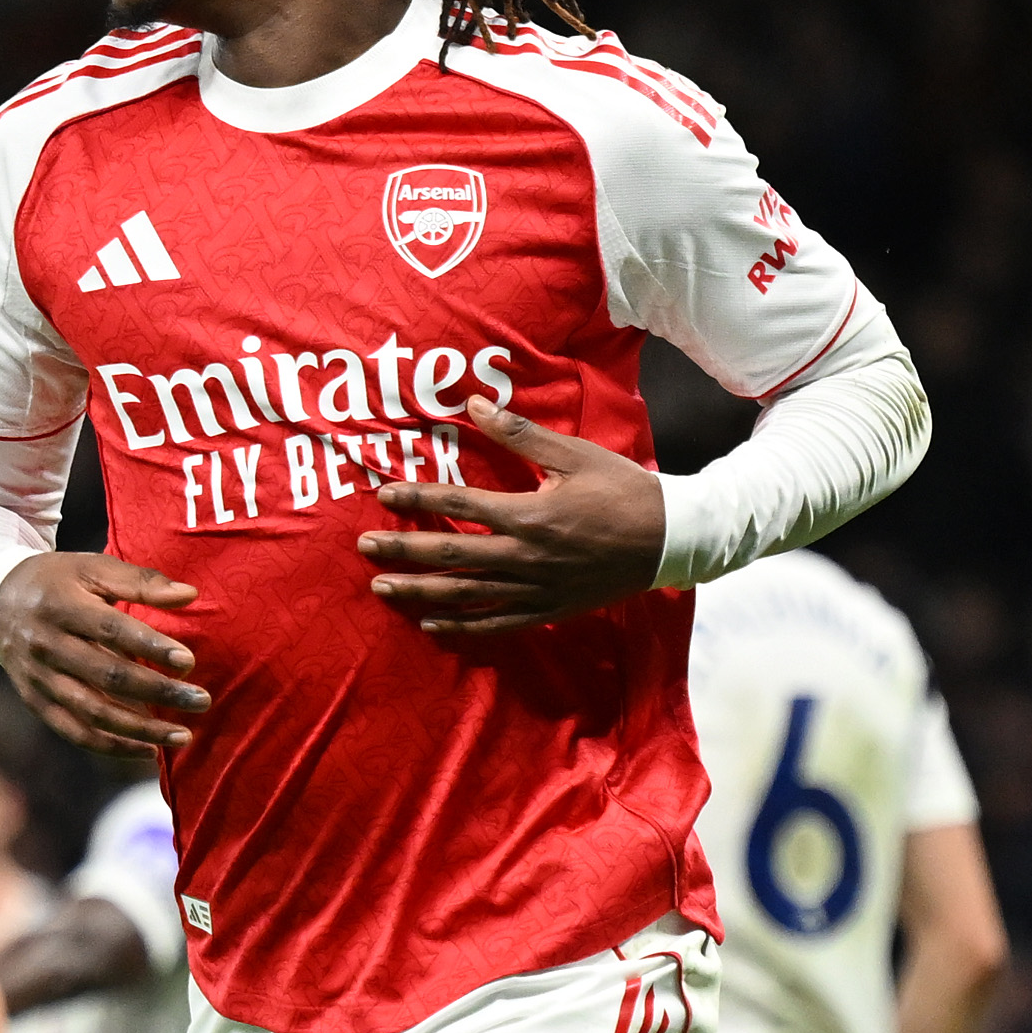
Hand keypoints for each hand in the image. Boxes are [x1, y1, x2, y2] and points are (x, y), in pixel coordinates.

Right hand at [0, 550, 205, 755]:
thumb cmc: (57, 582)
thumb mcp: (92, 568)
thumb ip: (140, 581)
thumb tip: (189, 594)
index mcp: (61, 605)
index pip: (111, 630)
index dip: (150, 646)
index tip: (188, 661)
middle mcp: (46, 646)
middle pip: (107, 676)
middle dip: (158, 692)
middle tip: (200, 701)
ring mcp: (39, 679)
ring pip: (94, 712)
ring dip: (141, 730)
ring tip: (183, 736)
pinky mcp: (37, 703)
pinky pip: (77, 733)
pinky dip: (113, 746)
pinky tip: (149, 751)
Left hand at [356, 404, 669, 634]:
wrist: (668, 539)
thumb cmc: (621, 491)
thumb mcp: (573, 454)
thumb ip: (520, 433)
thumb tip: (474, 405)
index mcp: (529, 515)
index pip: (459, 507)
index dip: (418, 500)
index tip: (383, 495)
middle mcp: (526, 557)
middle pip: (451, 556)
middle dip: (403, 552)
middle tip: (364, 548)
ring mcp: (536, 589)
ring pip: (466, 595)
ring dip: (420, 593)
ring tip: (383, 589)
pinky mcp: (548, 609)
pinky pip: (497, 623)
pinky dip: (463, 627)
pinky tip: (432, 625)